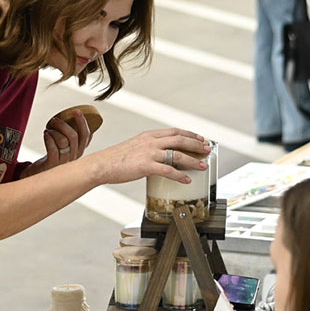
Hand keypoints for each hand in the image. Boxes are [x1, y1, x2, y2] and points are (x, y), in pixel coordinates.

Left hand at [28, 110, 94, 174]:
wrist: (39, 176)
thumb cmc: (51, 160)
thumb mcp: (64, 149)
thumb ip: (69, 138)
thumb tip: (71, 118)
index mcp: (78, 152)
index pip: (86, 136)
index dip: (83, 123)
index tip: (77, 111)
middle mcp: (73, 157)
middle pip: (74, 137)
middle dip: (65, 125)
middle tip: (55, 120)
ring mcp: (63, 162)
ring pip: (63, 141)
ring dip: (55, 132)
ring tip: (48, 129)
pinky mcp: (52, 165)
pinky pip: (53, 149)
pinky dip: (49, 138)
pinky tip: (46, 134)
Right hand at [84, 129, 211, 186]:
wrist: (102, 165)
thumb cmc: (116, 159)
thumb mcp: (135, 147)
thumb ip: (149, 148)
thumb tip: (161, 156)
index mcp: (149, 135)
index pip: (175, 131)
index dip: (190, 134)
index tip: (200, 138)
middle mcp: (151, 141)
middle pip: (180, 139)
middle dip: (197, 144)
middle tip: (207, 150)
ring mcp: (149, 153)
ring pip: (177, 154)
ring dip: (193, 160)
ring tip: (202, 165)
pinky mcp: (146, 166)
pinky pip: (168, 170)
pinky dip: (180, 175)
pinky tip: (186, 179)